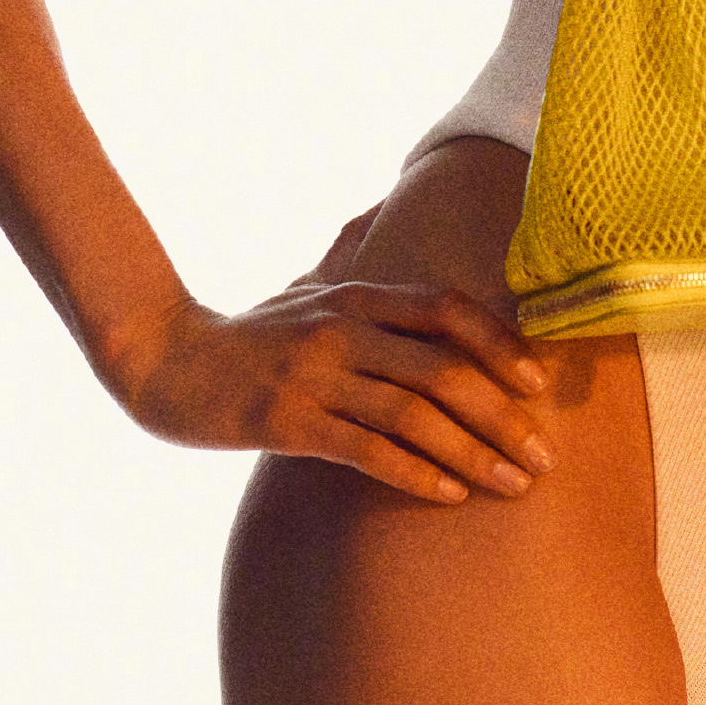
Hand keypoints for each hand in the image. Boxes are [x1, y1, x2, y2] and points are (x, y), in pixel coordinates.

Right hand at [101, 204, 555, 502]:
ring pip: (413, 414)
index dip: (500, 344)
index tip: (540, 384)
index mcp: (357, 296)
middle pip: (443, 369)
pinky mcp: (288, 421)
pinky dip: (415, 473)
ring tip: (513, 485)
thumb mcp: (306, 288)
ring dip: (472, 453)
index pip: (447, 311)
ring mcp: (315, 375)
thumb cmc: (248, 333)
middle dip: (502, 416)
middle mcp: (343, 329)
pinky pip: (366, 450)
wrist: (161, 360)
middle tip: (543, 456)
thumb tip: (378, 209)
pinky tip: (450, 495)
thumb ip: (348, 258)